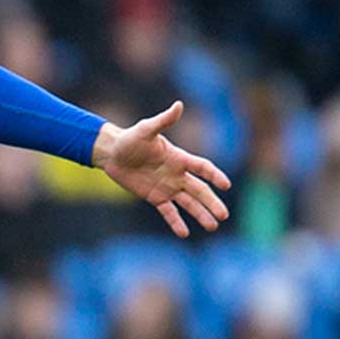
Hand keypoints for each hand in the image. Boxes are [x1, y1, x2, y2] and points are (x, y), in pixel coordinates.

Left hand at [91, 101, 231, 237]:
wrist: (113, 153)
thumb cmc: (130, 139)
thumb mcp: (146, 129)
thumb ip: (163, 121)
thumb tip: (178, 105)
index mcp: (179, 158)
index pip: (202, 168)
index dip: (214, 176)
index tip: (226, 185)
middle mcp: (177, 174)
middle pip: (199, 190)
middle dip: (211, 202)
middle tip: (224, 215)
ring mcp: (167, 187)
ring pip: (188, 203)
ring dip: (200, 214)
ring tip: (212, 227)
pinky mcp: (155, 197)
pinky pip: (168, 212)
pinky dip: (176, 222)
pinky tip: (185, 233)